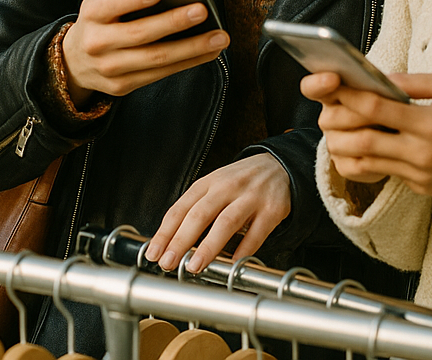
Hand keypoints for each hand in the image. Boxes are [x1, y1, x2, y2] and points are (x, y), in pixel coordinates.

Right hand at [61, 0, 228, 106]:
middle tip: (202, 11)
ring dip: (192, 48)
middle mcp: (98, 42)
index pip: (112, 5)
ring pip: (156, 59)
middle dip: (173, 22)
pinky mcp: (123, 86)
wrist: (74, 63)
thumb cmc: (97, 21)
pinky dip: (188, 63)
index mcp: (91, 14)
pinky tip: (208, 52)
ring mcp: (111, 68)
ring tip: (219, 37)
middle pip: (140, 34)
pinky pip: (161, 74)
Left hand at [145, 153, 290, 271]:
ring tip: (194, 266)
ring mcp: (249, 198)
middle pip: (199, 214)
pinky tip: (232, 263)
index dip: (165, 231)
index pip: (181, 208)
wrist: (277, 166)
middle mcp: (226, 188)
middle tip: (168, 262)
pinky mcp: (271, 209)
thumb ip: (196, 209)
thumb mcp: (214, 186)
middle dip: (181, 240)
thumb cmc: (239, 182)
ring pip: (226, 222)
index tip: (153, 252)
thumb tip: (172, 241)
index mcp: (207, 183)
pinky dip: (244, 249)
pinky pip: (256, 233)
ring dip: (208, 246)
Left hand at [301, 71, 431, 194]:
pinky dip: (369, 160)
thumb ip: (414, 82)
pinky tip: (359, 144)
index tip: (332, 84)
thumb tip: (378, 77)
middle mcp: (423, 153)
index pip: (377, 108)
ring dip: (346, 147)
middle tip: (324, 112)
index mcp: (431, 123)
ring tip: (333, 130)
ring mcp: (422, 174)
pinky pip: (386, 172)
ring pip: (369, 162)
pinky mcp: (422, 187)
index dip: (349, 95)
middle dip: (338, 126)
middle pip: (364, 140)